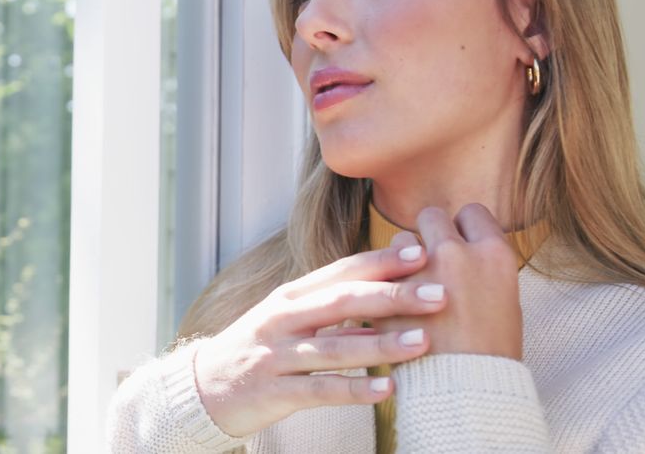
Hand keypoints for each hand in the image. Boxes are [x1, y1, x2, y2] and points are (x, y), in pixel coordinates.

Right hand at [193, 245, 447, 436]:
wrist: (205, 386)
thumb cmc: (262, 347)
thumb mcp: (291, 316)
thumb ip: (337, 302)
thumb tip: (394, 287)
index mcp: (291, 295)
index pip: (342, 271)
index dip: (382, 261)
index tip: (425, 252)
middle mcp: (282, 318)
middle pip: (342, 302)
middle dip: (392, 296)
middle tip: (439, 293)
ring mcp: (276, 355)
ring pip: (333, 347)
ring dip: (380, 345)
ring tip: (422, 341)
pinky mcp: (272, 392)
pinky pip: (318, 390)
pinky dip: (354, 390)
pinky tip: (388, 390)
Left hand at [377, 204, 522, 358]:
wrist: (468, 395)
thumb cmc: (493, 352)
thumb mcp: (504, 299)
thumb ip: (479, 265)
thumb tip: (462, 242)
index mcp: (494, 254)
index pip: (471, 212)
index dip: (464, 228)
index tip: (462, 243)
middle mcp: (456, 255)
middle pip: (431, 217)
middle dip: (430, 233)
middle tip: (431, 258)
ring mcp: (419, 274)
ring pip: (400, 243)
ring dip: (403, 258)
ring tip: (413, 286)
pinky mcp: (389, 295)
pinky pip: (381, 274)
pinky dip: (385, 285)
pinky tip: (396, 305)